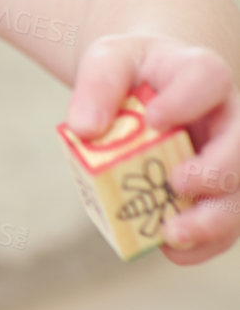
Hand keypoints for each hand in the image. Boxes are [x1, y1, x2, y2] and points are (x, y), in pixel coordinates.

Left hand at [66, 34, 239, 263]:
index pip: (209, 77)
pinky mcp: (214, 194)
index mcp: (199, 73)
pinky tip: (169, 248)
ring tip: (172, 234)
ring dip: (214, 220)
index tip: (154, 118)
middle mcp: (226, 117)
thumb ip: (97, 85)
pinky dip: (200, 244)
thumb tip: (85, 128)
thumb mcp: (107, 61)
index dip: (188, 99)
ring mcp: (226, 158)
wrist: (144, 88)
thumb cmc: (129, 72)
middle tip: (177, 183)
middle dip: (217, 171)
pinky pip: (224, 226)